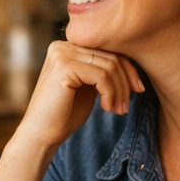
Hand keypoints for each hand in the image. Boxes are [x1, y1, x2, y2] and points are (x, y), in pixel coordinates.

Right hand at [14, 41, 143, 154]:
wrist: (41, 135)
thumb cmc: (64, 114)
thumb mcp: (88, 87)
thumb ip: (102, 72)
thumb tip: (133, 67)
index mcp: (67, 47)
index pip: (107, 50)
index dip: (127, 70)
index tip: (138, 90)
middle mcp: (62, 46)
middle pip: (110, 56)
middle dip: (125, 83)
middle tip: (125, 106)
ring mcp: (61, 54)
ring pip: (109, 66)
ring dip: (119, 91)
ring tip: (118, 110)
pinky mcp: (63, 67)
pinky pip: (102, 76)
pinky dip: (110, 94)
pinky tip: (106, 108)